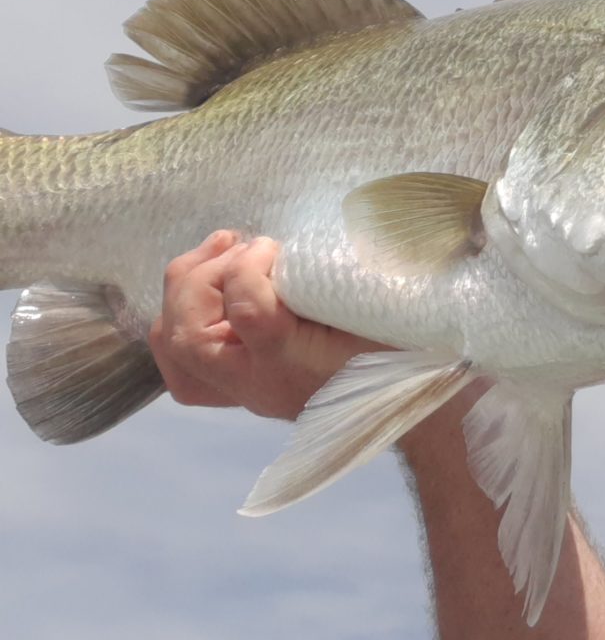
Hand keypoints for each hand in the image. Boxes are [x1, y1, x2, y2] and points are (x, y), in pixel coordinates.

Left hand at [148, 230, 374, 420]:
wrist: (397, 395)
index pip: (246, 312)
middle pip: (189, 333)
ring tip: (218, 252)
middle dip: (203, 274)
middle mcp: (254, 384)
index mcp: (293, 365)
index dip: (251, 265)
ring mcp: (237, 389)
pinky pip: (178, 361)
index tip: (275, 245)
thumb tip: (287, 246)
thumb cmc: (391, 344)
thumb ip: (332, 277)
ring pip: (172, 345)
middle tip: (239, 244)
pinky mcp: (230, 384)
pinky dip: (177, 319)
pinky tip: (204, 288)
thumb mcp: (371, 306)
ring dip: (184, 289)